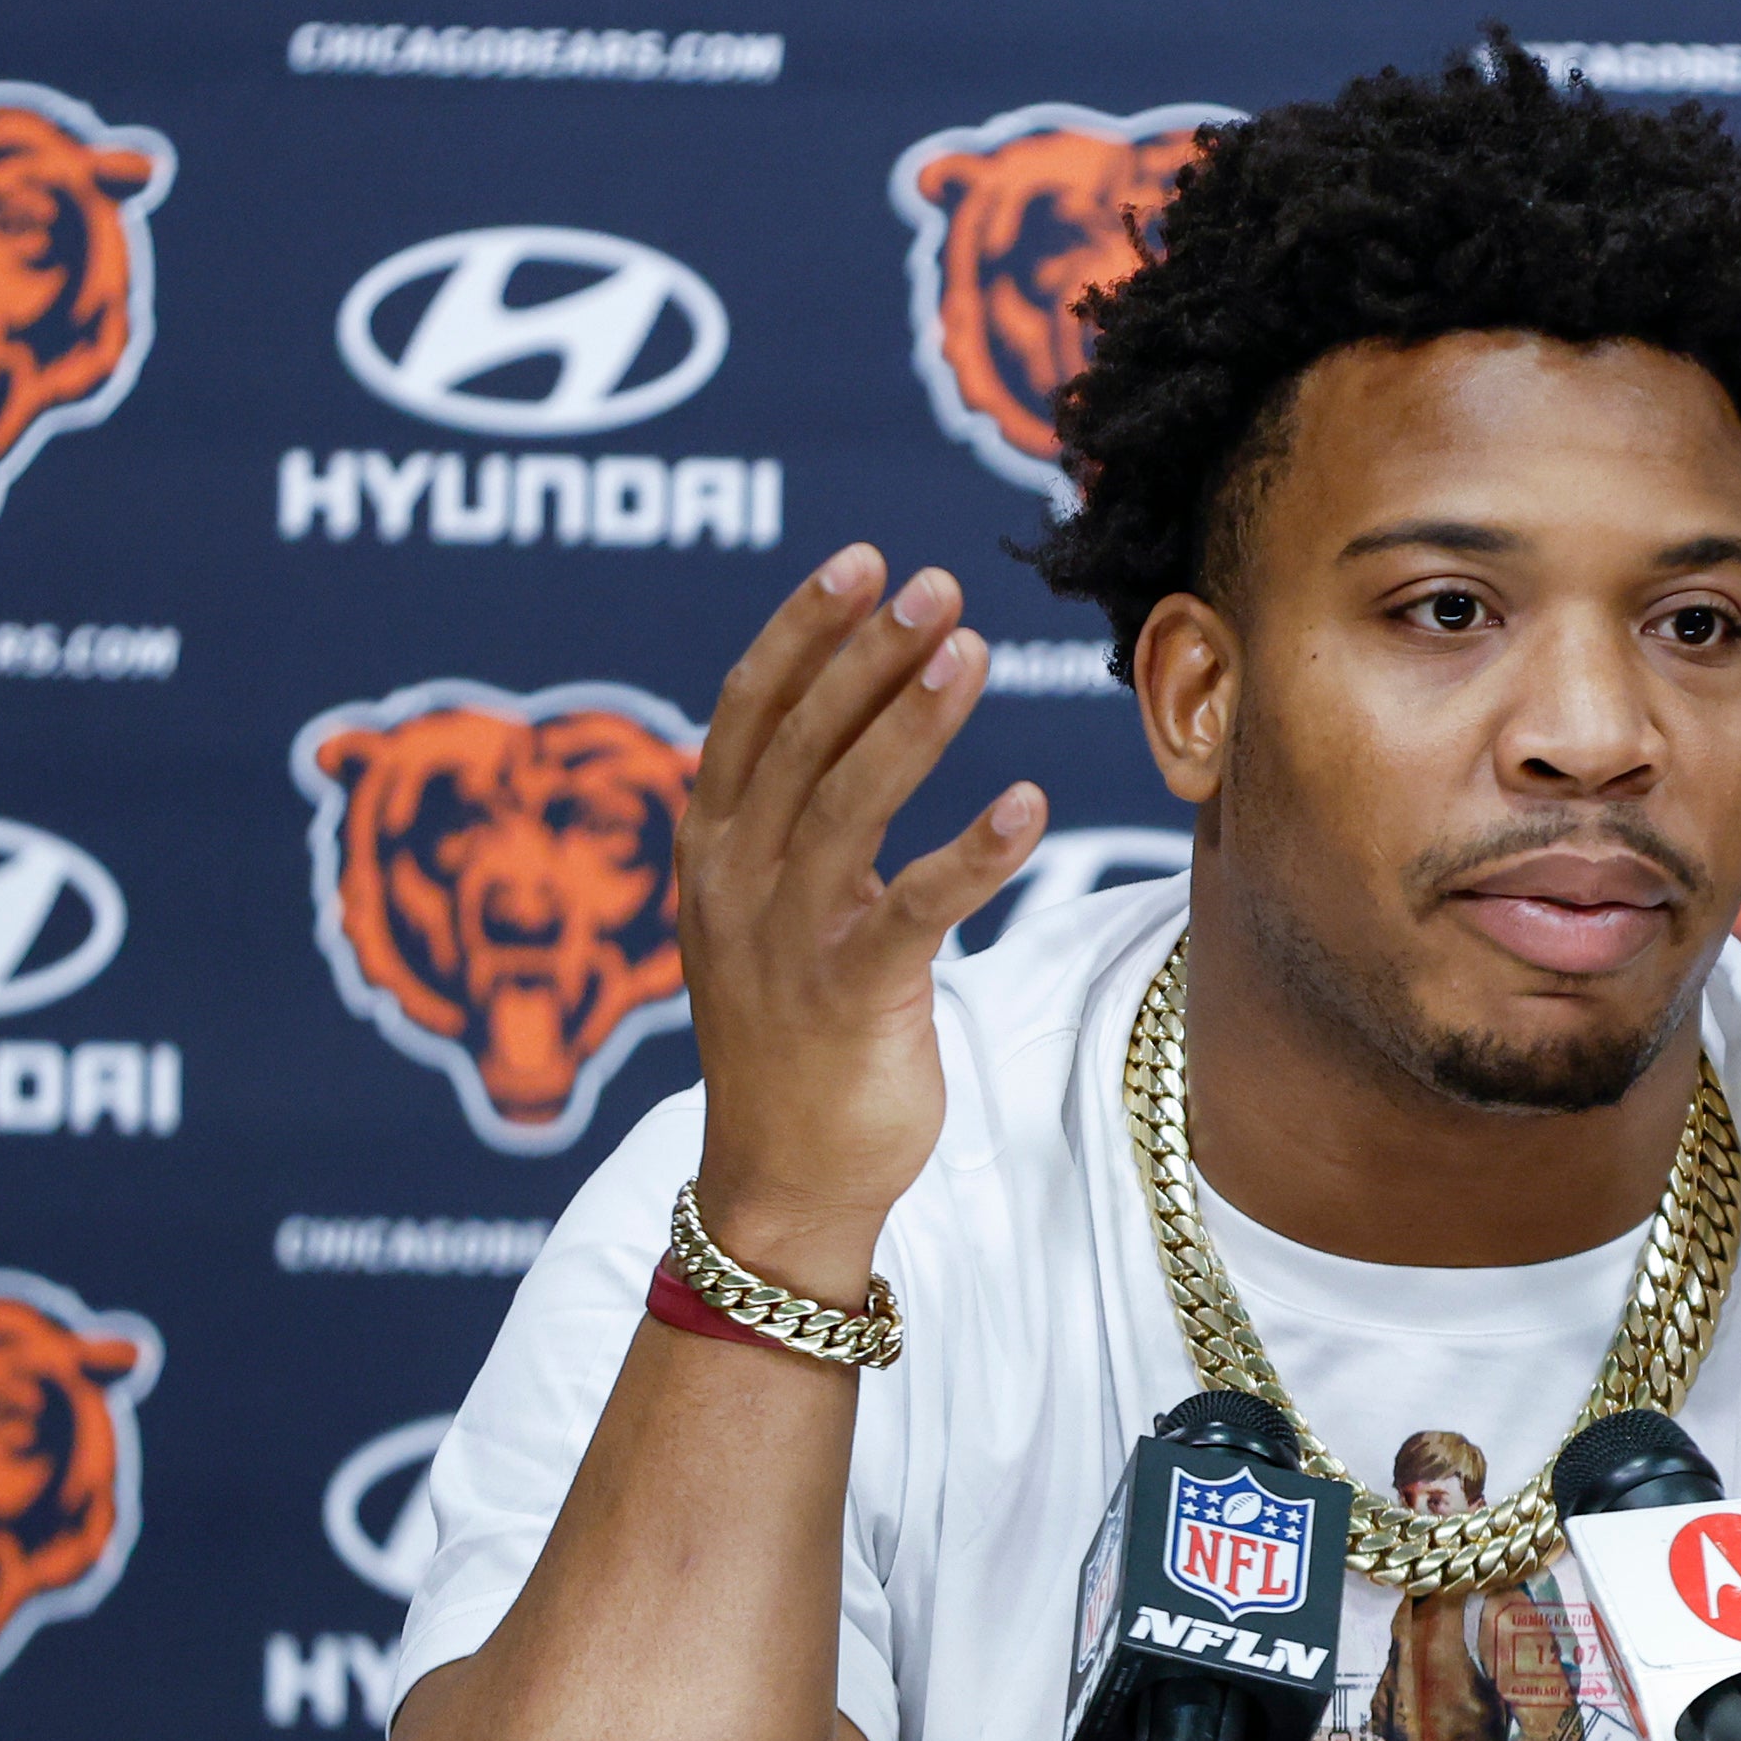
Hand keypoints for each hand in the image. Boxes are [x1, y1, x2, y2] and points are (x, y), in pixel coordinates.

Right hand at [678, 545, 1045, 1286]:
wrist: (783, 1179)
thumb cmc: (794, 1031)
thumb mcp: (772, 906)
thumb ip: (794, 813)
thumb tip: (846, 706)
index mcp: (710, 847)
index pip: (748, 711)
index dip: (803, 630)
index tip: (864, 561)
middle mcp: (733, 882)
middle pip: (798, 739)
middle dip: (866, 652)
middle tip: (937, 584)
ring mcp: (784, 941)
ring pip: (845, 805)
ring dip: (911, 722)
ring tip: (973, 652)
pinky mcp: (846, 999)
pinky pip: (913, 911)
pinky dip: (973, 854)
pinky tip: (1029, 805)